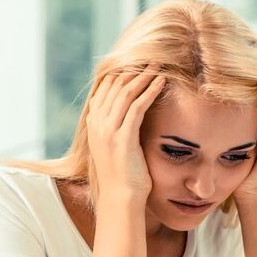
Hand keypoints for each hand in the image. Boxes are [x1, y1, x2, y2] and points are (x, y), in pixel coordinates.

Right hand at [86, 65, 165, 202]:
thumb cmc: (124, 177)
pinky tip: (162, 82)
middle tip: (151, 58)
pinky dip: (150, 91)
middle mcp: (97, 124)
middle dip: (133, 70)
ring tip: (158, 65)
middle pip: (114, 86)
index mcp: (94, 125)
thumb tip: (132, 119)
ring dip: (143, 76)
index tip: (138, 64)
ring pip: (125, 93)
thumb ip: (119, 131)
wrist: (121, 198)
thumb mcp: (117, 149)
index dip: (121, 75)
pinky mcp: (122, 138)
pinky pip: (137, 106)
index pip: (104, 90)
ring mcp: (107, 130)